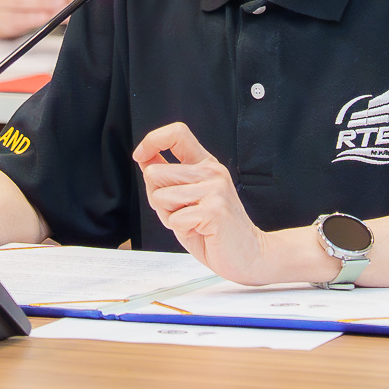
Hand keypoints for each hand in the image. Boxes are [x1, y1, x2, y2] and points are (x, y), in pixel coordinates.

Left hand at [134, 122, 293, 284]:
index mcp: (206, 164)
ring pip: (160, 196)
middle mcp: (211, 172)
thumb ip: (168, 178)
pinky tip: (200, 231)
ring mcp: (214, 189)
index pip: (177, 133)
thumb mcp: (187, 198)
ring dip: (169, 216)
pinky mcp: (214, 210)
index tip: (140, 156)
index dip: (152, 140)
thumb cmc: (215, 231)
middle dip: (156, 198)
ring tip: (192, 222)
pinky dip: (180, 230)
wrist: (249, 255)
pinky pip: (174, 219)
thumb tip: (144, 159)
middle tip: (181, 212)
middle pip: (155, 173)